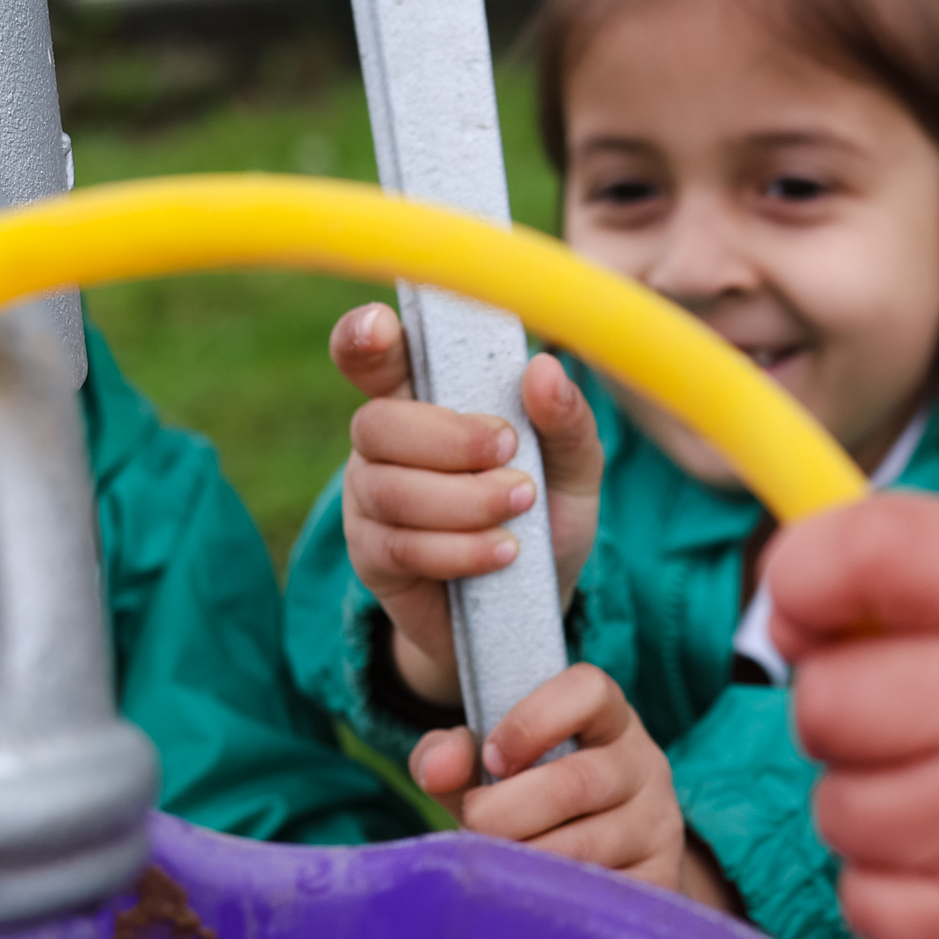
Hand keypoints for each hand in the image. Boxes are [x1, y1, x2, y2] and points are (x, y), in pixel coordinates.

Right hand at [332, 304, 603, 706]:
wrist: (534, 610)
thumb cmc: (546, 521)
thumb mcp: (574, 471)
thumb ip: (566, 422)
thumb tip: (544, 369)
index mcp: (425, 400)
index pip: (375, 356)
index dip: (364, 337)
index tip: (384, 327)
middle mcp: (385, 444)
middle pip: (378, 423)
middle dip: (449, 438)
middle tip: (511, 453)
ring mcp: (371, 501)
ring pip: (390, 490)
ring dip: (465, 500)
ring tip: (519, 510)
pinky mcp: (373, 558)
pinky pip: (401, 547)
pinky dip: (460, 549)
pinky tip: (503, 553)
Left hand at [409, 662, 689, 895]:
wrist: (595, 869)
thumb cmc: (530, 806)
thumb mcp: (489, 772)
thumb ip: (451, 756)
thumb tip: (436, 769)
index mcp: (607, 719)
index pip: (588, 690)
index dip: (532, 720)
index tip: (491, 759)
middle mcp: (643, 765)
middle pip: (576, 782)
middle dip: (505, 812)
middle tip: (474, 828)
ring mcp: (659, 824)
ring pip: (585, 848)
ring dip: (524, 863)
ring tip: (497, 870)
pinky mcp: (662, 880)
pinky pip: (602, 897)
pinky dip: (555, 903)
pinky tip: (533, 901)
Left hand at [764, 494, 938, 938]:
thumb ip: (911, 565)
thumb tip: (782, 612)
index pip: (870, 549)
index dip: (806, 580)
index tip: (817, 616)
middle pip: (823, 700)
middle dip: (849, 717)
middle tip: (927, 729)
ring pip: (835, 808)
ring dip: (874, 811)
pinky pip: (862, 900)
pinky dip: (895, 894)